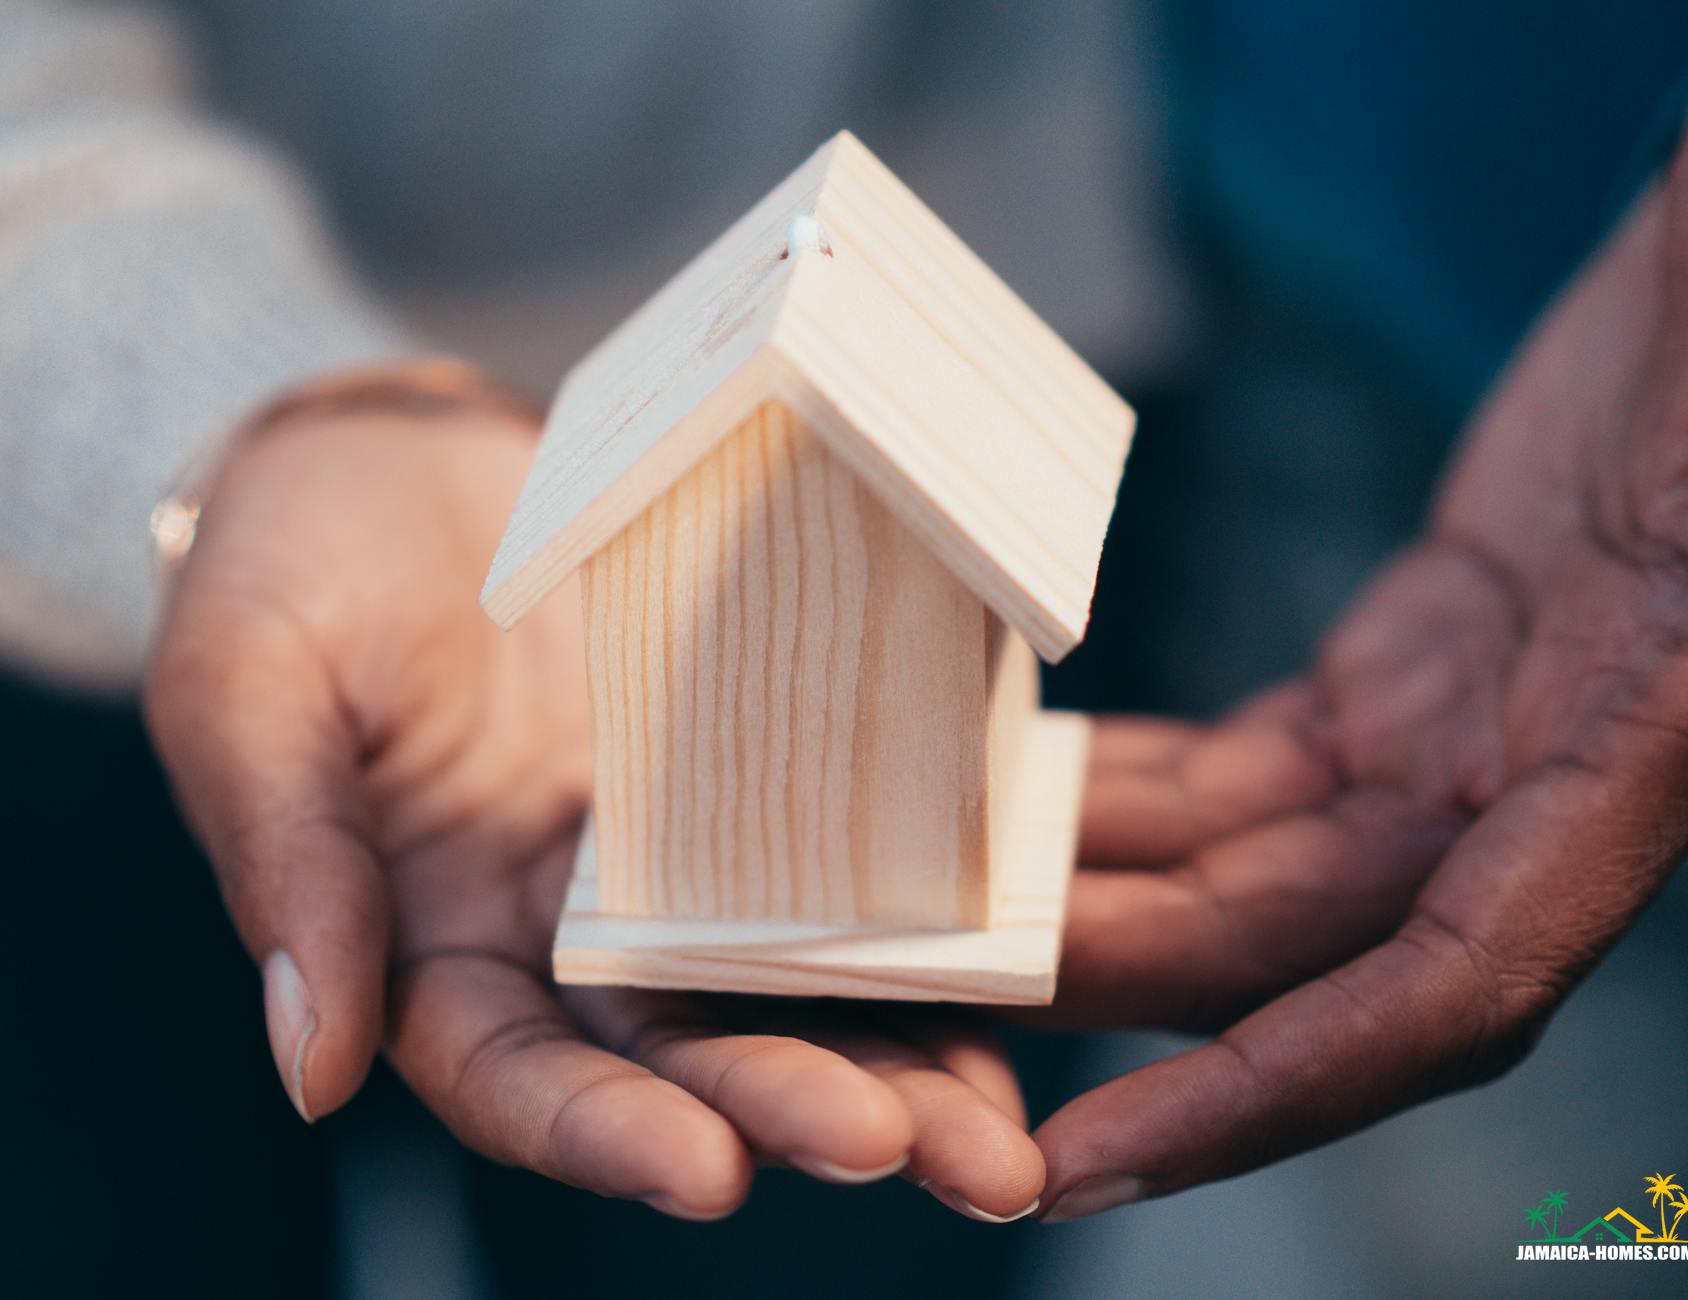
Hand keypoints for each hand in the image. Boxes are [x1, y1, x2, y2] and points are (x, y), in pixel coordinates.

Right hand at [145, 403, 1042, 1221]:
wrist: (397, 463)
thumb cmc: (290, 567)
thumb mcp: (245, 694)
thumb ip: (284, 868)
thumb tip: (312, 1071)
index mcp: (435, 948)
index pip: (520, 1079)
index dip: (608, 1134)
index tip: (710, 1173)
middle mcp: (566, 937)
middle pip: (683, 1059)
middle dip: (790, 1110)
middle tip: (910, 1153)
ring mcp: (668, 865)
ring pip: (781, 990)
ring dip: (890, 1065)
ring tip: (993, 1136)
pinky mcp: (750, 782)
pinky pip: (838, 868)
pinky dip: (918, 934)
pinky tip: (1005, 975)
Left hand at [1030, 56, 1687, 1220]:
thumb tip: (1609, 647)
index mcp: (1640, 758)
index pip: (1439, 993)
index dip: (1269, 1091)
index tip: (1093, 1158)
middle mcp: (1534, 787)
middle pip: (1279, 941)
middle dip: (1092, 981)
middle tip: (904, 985)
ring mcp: (1459, 732)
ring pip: (1241, 863)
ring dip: (1084, 898)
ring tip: (915, 905)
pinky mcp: (1404, 671)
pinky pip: (1243, 770)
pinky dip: (1131, 797)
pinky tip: (1019, 797)